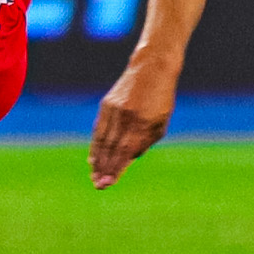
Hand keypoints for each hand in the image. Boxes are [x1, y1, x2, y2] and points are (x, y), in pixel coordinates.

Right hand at [89, 62, 176, 188]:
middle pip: (111, 148)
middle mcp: (126, 117)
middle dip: (104, 169)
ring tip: (94, 176)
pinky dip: (95, 145)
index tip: (108, 183)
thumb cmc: (161, 98)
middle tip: (99, 186)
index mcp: (142, 123)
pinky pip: (99, 129)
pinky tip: (92, 158)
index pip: (126, 151)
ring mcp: (114, 109)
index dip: (116, 169)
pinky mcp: (107, 104)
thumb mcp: (161, 121)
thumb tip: (128, 159)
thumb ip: (146, 141)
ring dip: (97, 160)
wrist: (151, 67)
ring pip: (102, 140)